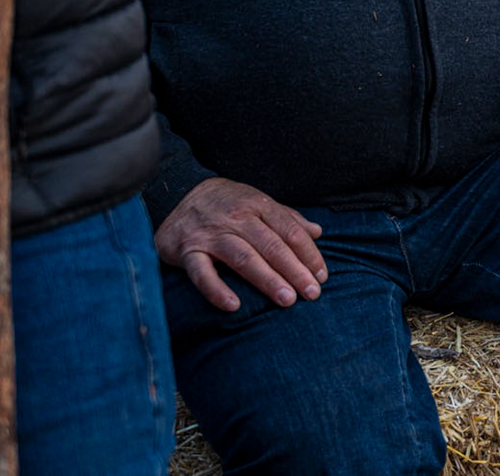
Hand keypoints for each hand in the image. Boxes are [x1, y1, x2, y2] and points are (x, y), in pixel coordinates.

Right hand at [154, 177, 325, 311]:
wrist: (176, 193)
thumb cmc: (226, 203)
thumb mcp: (258, 202)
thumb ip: (287, 218)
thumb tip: (317, 232)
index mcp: (258, 205)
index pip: (290, 231)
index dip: (309, 254)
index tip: (322, 276)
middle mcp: (237, 218)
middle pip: (271, 245)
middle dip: (295, 270)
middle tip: (312, 293)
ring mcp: (211, 234)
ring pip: (244, 258)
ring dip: (267, 280)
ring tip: (287, 300)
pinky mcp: (187, 250)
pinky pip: (202, 273)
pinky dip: (216, 289)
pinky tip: (233, 306)